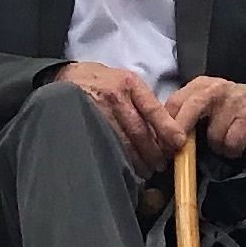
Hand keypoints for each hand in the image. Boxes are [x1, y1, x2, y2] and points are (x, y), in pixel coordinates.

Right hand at [55, 58, 174, 171]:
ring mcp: (98, 110)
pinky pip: (107, 145)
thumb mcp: (125, 80)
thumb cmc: (102, 81)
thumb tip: (168, 128)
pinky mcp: (86, 123)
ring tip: (147, 168)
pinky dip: (120, 158)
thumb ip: (144, 101)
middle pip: (140, 131)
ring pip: (124, 142)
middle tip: (162, 163)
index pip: (153, 109)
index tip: (179, 142)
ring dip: (139, 159)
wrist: (67, 77)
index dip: (167, 128)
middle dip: (154, 151)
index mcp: (129, 83)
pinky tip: (127, 165)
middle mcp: (114, 96)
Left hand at [165, 75, 245, 160]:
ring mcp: (233, 101)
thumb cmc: (229, 108)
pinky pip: (231, 143)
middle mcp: (214, 89)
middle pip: (187, 112)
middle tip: (180, 151)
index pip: (172, 103)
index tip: (161, 147)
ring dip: (217, 146)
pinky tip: (238, 143)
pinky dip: (233, 150)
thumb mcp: (205, 104)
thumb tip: (161, 140)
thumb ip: (185, 115)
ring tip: (224, 140)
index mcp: (198, 86)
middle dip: (180, 135)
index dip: (163, 127)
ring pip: (212, 135)